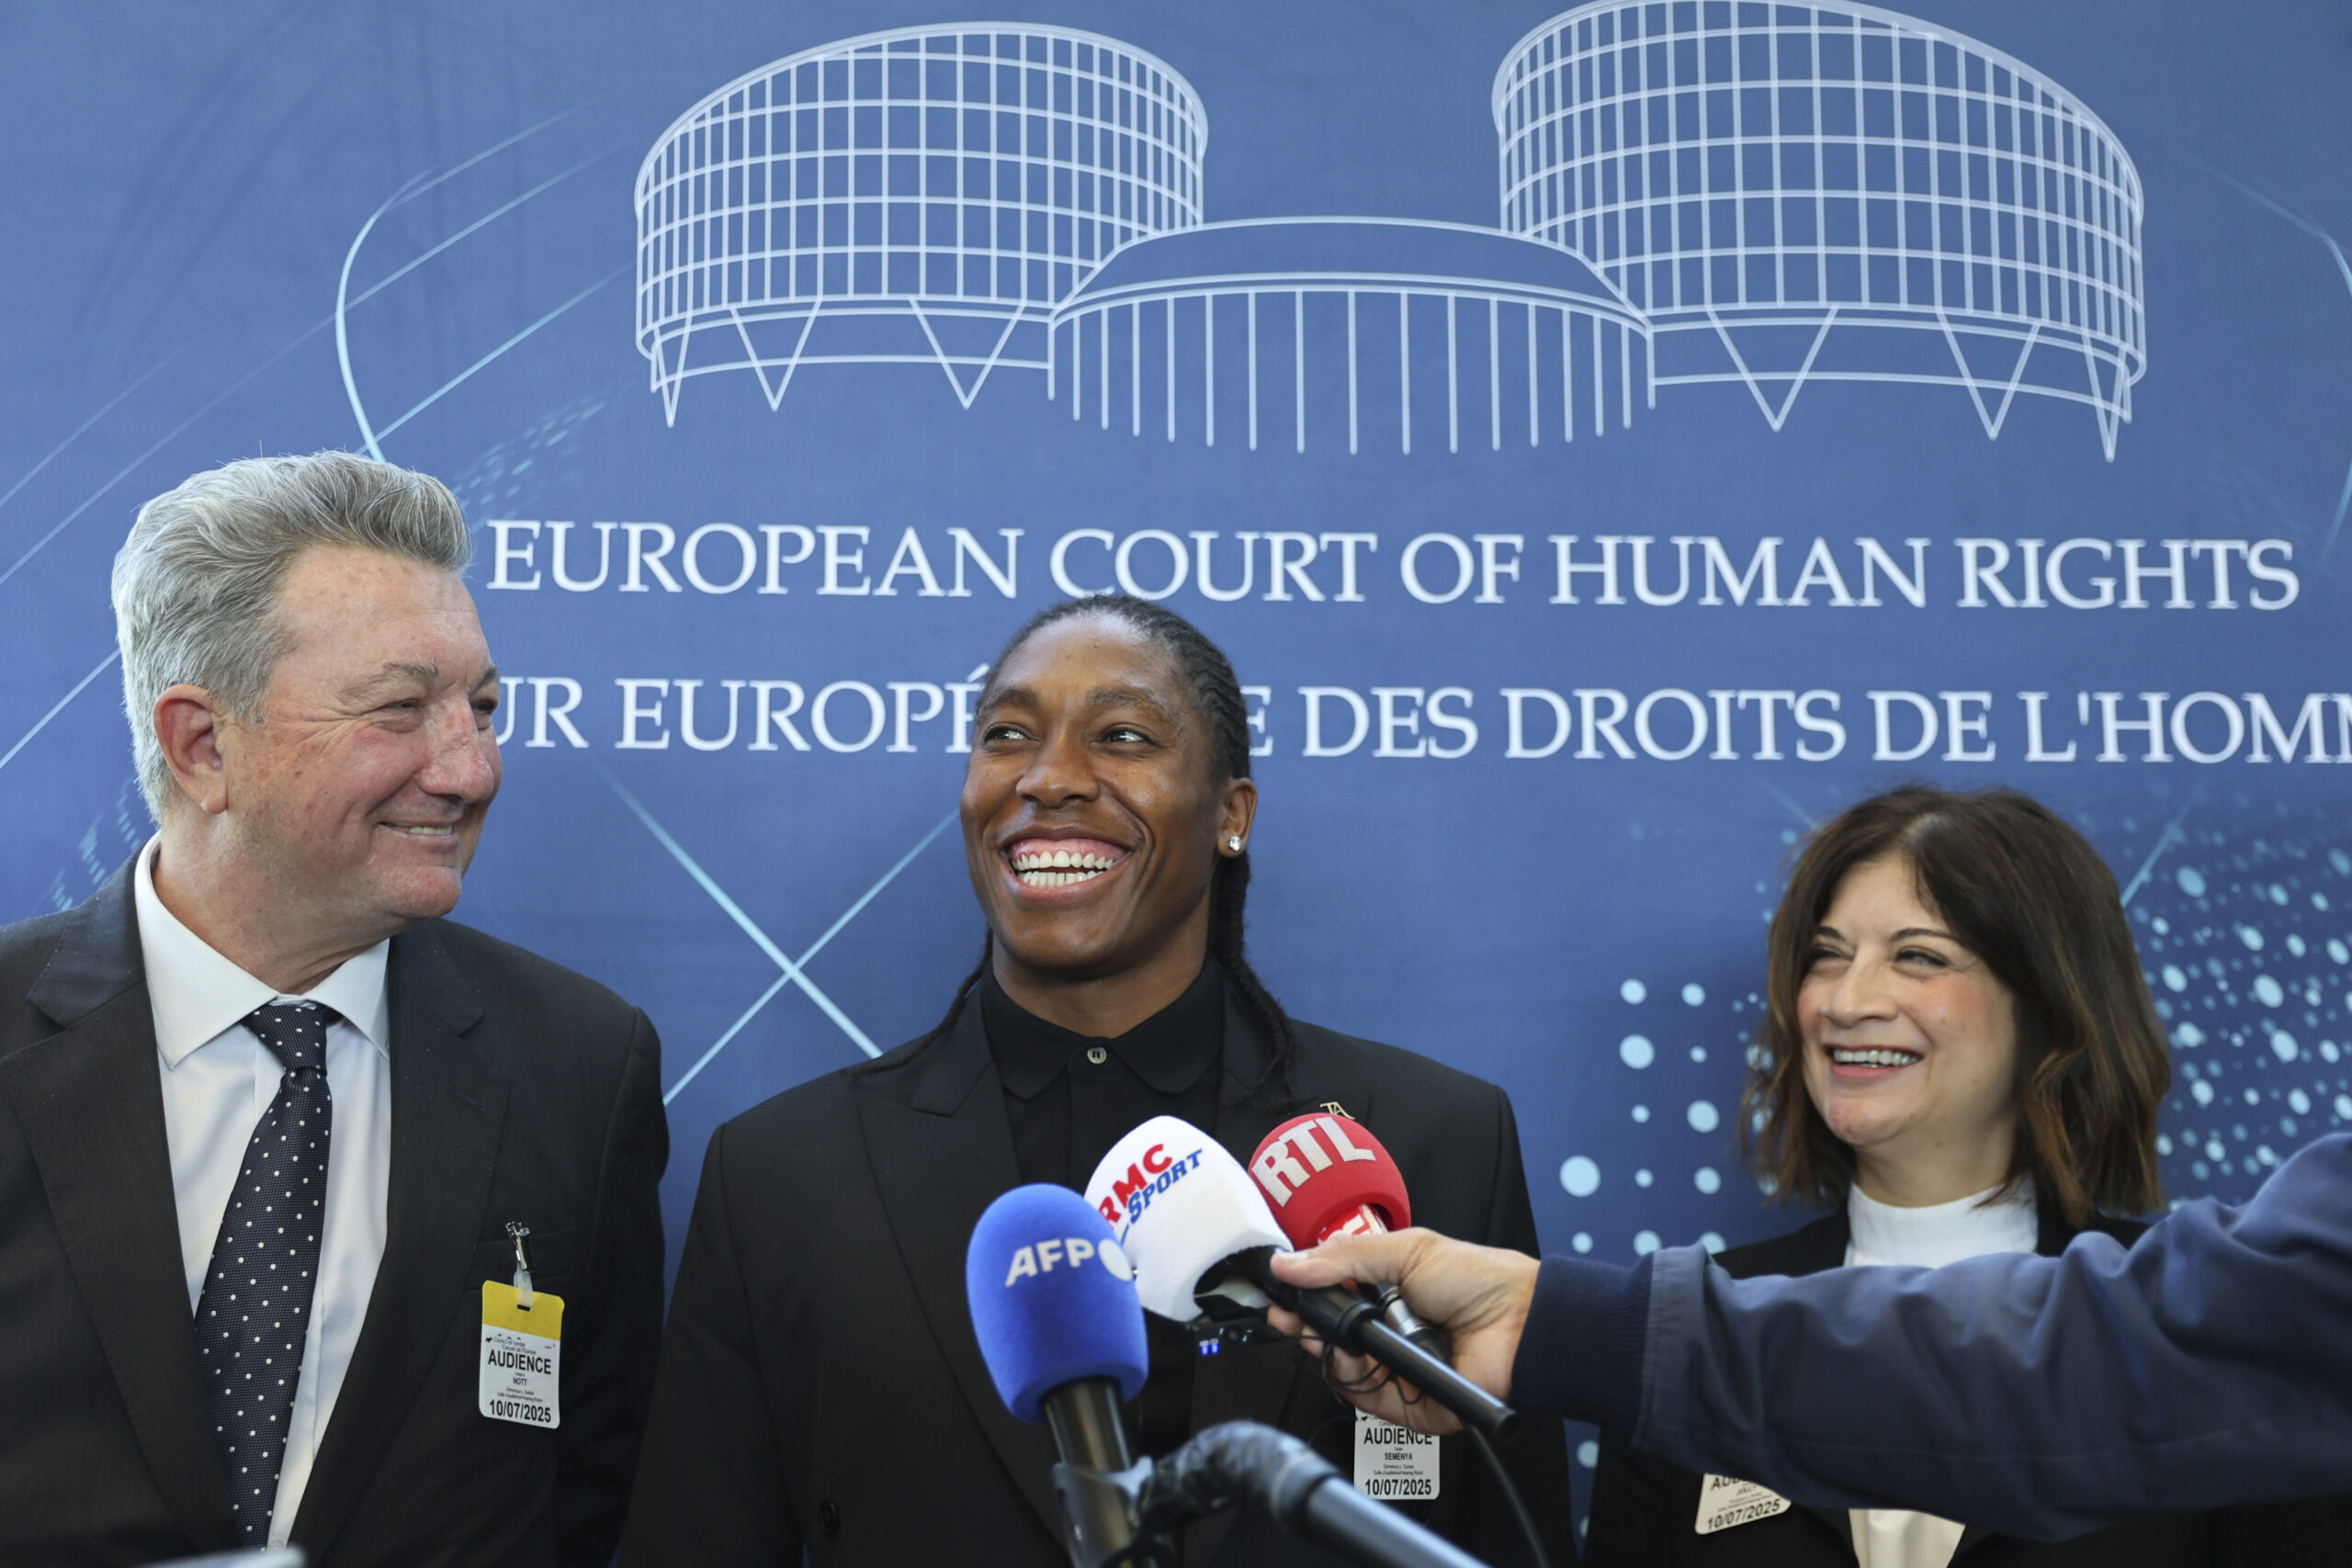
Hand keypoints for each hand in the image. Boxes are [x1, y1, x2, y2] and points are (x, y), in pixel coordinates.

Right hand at [1267, 1228, 1538, 1435]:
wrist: (1522, 1322)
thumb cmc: (1480, 1280)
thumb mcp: (1406, 1250)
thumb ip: (1344, 1257)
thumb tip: (1290, 1263)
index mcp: (1386, 1293)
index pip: (1330, 1298)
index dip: (1302, 1297)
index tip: (1279, 1294)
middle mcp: (1389, 1332)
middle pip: (1330, 1338)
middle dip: (1307, 1328)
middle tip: (1292, 1317)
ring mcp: (1398, 1369)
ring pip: (1342, 1371)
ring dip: (1332, 1354)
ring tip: (1339, 1337)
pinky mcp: (1410, 1404)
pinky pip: (1368, 1401)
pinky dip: (1357, 1382)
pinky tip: (1360, 1361)